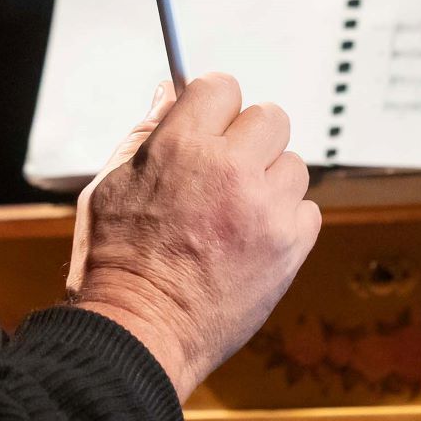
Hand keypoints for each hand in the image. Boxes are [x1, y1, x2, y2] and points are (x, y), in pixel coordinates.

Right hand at [67, 72, 320, 400]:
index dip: (215, 105)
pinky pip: (308, 211)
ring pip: (293, 165)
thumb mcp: (112, 185)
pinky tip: (253, 242)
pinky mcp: (290, 246)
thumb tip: (169, 91)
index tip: (211, 125)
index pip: (221, 86)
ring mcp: (265, 209)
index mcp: (181, 147)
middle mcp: (229, 169)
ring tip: (237, 215)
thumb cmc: (116, 262)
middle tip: (229, 171)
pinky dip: (286, 223)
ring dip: (270, 183)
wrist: (139, 334)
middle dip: (250, 139)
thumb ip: (146, 133)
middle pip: (271, 117)